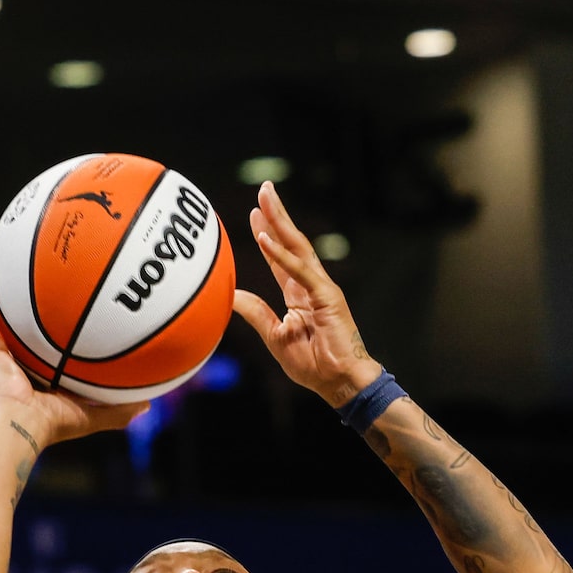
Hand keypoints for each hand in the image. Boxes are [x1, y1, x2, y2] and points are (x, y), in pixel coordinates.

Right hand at [0, 262, 146, 447]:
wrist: (25, 425)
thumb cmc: (55, 423)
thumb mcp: (95, 414)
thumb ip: (119, 409)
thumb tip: (147, 404)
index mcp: (38, 373)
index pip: (44, 346)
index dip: (52, 328)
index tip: (67, 307)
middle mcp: (17, 360)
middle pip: (18, 325)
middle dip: (22, 303)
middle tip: (36, 277)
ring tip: (2, 262)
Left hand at [230, 184, 377, 407]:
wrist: (340, 382)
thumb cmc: (314, 365)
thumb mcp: (275, 336)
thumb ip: (256, 313)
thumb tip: (232, 296)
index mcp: (300, 295)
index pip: (280, 259)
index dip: (267, 236)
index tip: (253, 215)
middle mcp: (312, 284)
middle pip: (290, 243)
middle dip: (276, 215)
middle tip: (264, 189)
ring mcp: (321, 287)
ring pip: (297, 247)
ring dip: (280, 221)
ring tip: (266, 198)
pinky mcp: (327, 296)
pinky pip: (300, 272)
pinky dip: (281, 255)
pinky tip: (264, 238)